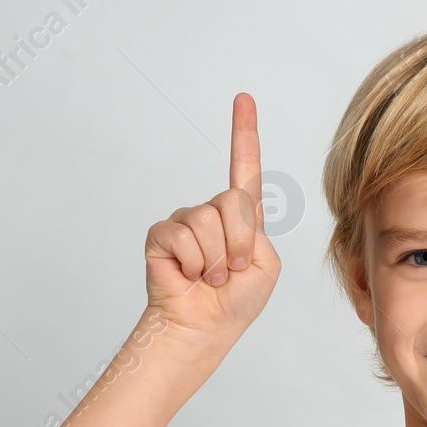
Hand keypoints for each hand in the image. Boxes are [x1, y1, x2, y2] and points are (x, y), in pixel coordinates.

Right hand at [142, 92, 280, 349]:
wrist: (205, 328)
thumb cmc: (236, 301)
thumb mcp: (265, 264)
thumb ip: (255, 231)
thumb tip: (224, 215)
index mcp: (242, 217)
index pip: (244, 167)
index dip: (244, 132)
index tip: (244, 98)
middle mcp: (212, 212)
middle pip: (233, 201)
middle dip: (239, 241)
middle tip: (232, 270)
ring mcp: (185, 221)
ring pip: (208, 220)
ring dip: (217, 258)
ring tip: (212, 276)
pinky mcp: (161, 234)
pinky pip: (182, 235)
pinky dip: (193, 262)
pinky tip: (189, 274)